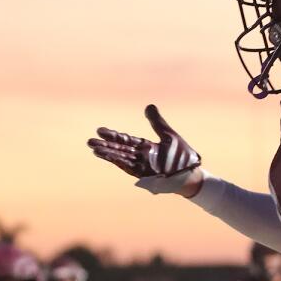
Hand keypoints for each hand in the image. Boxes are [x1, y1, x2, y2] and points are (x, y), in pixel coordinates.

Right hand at [87, 104, 201, 193]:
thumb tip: (149, 106)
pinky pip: (128, 167)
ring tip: (93, 149)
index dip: (113, 136)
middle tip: (89, 141)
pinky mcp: (144, 174)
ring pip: (121, 158)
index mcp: (147, 147)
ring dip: (108, 154)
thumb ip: (157, 122)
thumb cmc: (183, 157)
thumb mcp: (169, 135)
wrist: (191, 174)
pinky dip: (118, 161)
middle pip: (120, 149)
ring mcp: (142, 166)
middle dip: (106, 145)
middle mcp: (142, 156)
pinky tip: (108, 157)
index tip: (100, 130)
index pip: (126, 140)